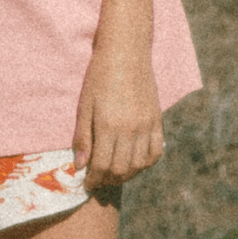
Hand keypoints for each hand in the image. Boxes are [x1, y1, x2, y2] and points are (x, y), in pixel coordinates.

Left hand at [73, 37, 162, 186]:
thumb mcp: (85, 106)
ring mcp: (147, 125)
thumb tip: (80, 165)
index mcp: (109, 125)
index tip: (87, 184)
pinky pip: (156, 151)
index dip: (94, 179)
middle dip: (108, 180)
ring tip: (114, 174)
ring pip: (140, 164)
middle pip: (121, 168)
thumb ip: (83, 137)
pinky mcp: (157, 120)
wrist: (126, 54)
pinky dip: (146, 163)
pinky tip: (135, 163)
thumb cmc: (99, 77)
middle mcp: (130, 129)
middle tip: (98, 181)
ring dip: (127, 174)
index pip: (102, 165)